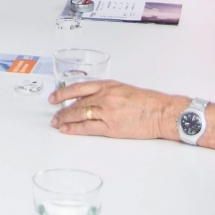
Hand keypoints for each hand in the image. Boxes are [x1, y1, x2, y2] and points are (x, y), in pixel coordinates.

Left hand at [48, 80, 179, 139]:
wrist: (160, 112)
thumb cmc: (147, 102)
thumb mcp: (123, 89)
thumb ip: (106, 93)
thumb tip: (91, 100)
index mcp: (108, 85)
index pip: (79, 88)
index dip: (63, 93)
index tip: (54, 97)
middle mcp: (105, 97)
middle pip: (77, 103)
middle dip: (62, 109)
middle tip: (53, 114)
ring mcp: (107, 112)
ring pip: (79, 114)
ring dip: (65, 119)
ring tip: (57, 123)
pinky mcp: (111, 127)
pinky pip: (88, 128)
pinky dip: (75, 129)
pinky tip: (67, 130)